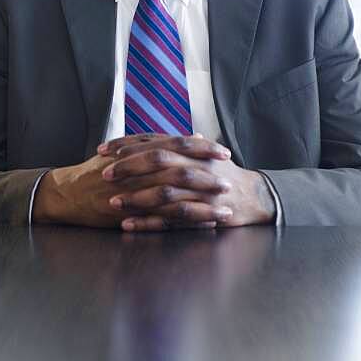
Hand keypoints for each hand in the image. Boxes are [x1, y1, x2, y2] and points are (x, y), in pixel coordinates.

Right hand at [32, 135, 231, 229]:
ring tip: (224, 211)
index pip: (177, 145)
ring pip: (175, 199)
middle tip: (230, 182)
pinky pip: (161, 221)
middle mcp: (137, 170)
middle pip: (180, 171)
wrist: (68, 193)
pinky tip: (203, 228)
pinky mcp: (130, 215)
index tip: (224, 153)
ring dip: (202, 206)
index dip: (203, 149)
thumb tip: (193, 135)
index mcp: (140, 151)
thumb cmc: (99, 171)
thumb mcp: (127, 150)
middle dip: (208, 178)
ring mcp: (133, 194)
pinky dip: (184, 224)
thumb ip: (159, 143)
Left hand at [97, 133, 276, 230]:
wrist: (255, 196)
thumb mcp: (203, 153)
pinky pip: (171, 219)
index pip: (155, 141)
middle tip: (104, 173)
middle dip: (129, 167)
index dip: (128, 144)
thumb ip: (177, 146)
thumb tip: (152, 137)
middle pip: (158, 161)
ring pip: (164, 191)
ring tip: (112, 202)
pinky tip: (128, 224)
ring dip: (135, 197)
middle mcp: (196, 166)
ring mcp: (200, 191)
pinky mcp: (202, 214)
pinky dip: (148, 222)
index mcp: (192, 149)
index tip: (104, 150)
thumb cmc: (224, 174)